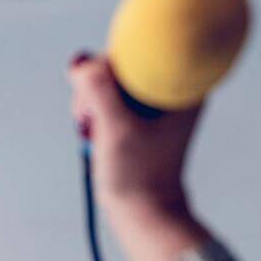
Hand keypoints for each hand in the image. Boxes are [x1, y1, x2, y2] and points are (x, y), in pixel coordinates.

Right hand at [69, 53, 199, 219]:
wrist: (142, 210)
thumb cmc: (138, 176)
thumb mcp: (116, 129)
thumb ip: (98, 90)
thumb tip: (79, 62)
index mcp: (181, 86)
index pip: (137, 50)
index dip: (108, 68)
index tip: (101, 97)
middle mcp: (169, 88)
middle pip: (119, 63)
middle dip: (95, 88)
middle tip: (94, 119)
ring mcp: (152, 101)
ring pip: (108, 79)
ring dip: (91, 101)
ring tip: (94, 129)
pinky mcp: (137, 113)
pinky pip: (106, 95)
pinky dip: (93, 110)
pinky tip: (95, 130)